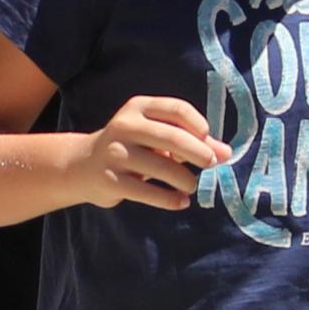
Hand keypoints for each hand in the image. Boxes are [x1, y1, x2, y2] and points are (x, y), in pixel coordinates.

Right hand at [81, 94, 228, 211]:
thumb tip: (226, 154)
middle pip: (171, 137)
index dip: (198, 125)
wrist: (82, 166)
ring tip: (191, 186)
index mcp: (138, 108)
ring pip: (162, 167)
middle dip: (198, 153)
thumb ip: (190, 140)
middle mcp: (124, 126)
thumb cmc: (130, 147)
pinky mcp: (110, 180)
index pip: (176, 109)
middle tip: (211, 164)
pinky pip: (148, 191)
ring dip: (185, 180)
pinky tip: (181, 202)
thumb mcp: (155, 135)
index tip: (208, 139)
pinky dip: (170, 199)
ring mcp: (115, 154)